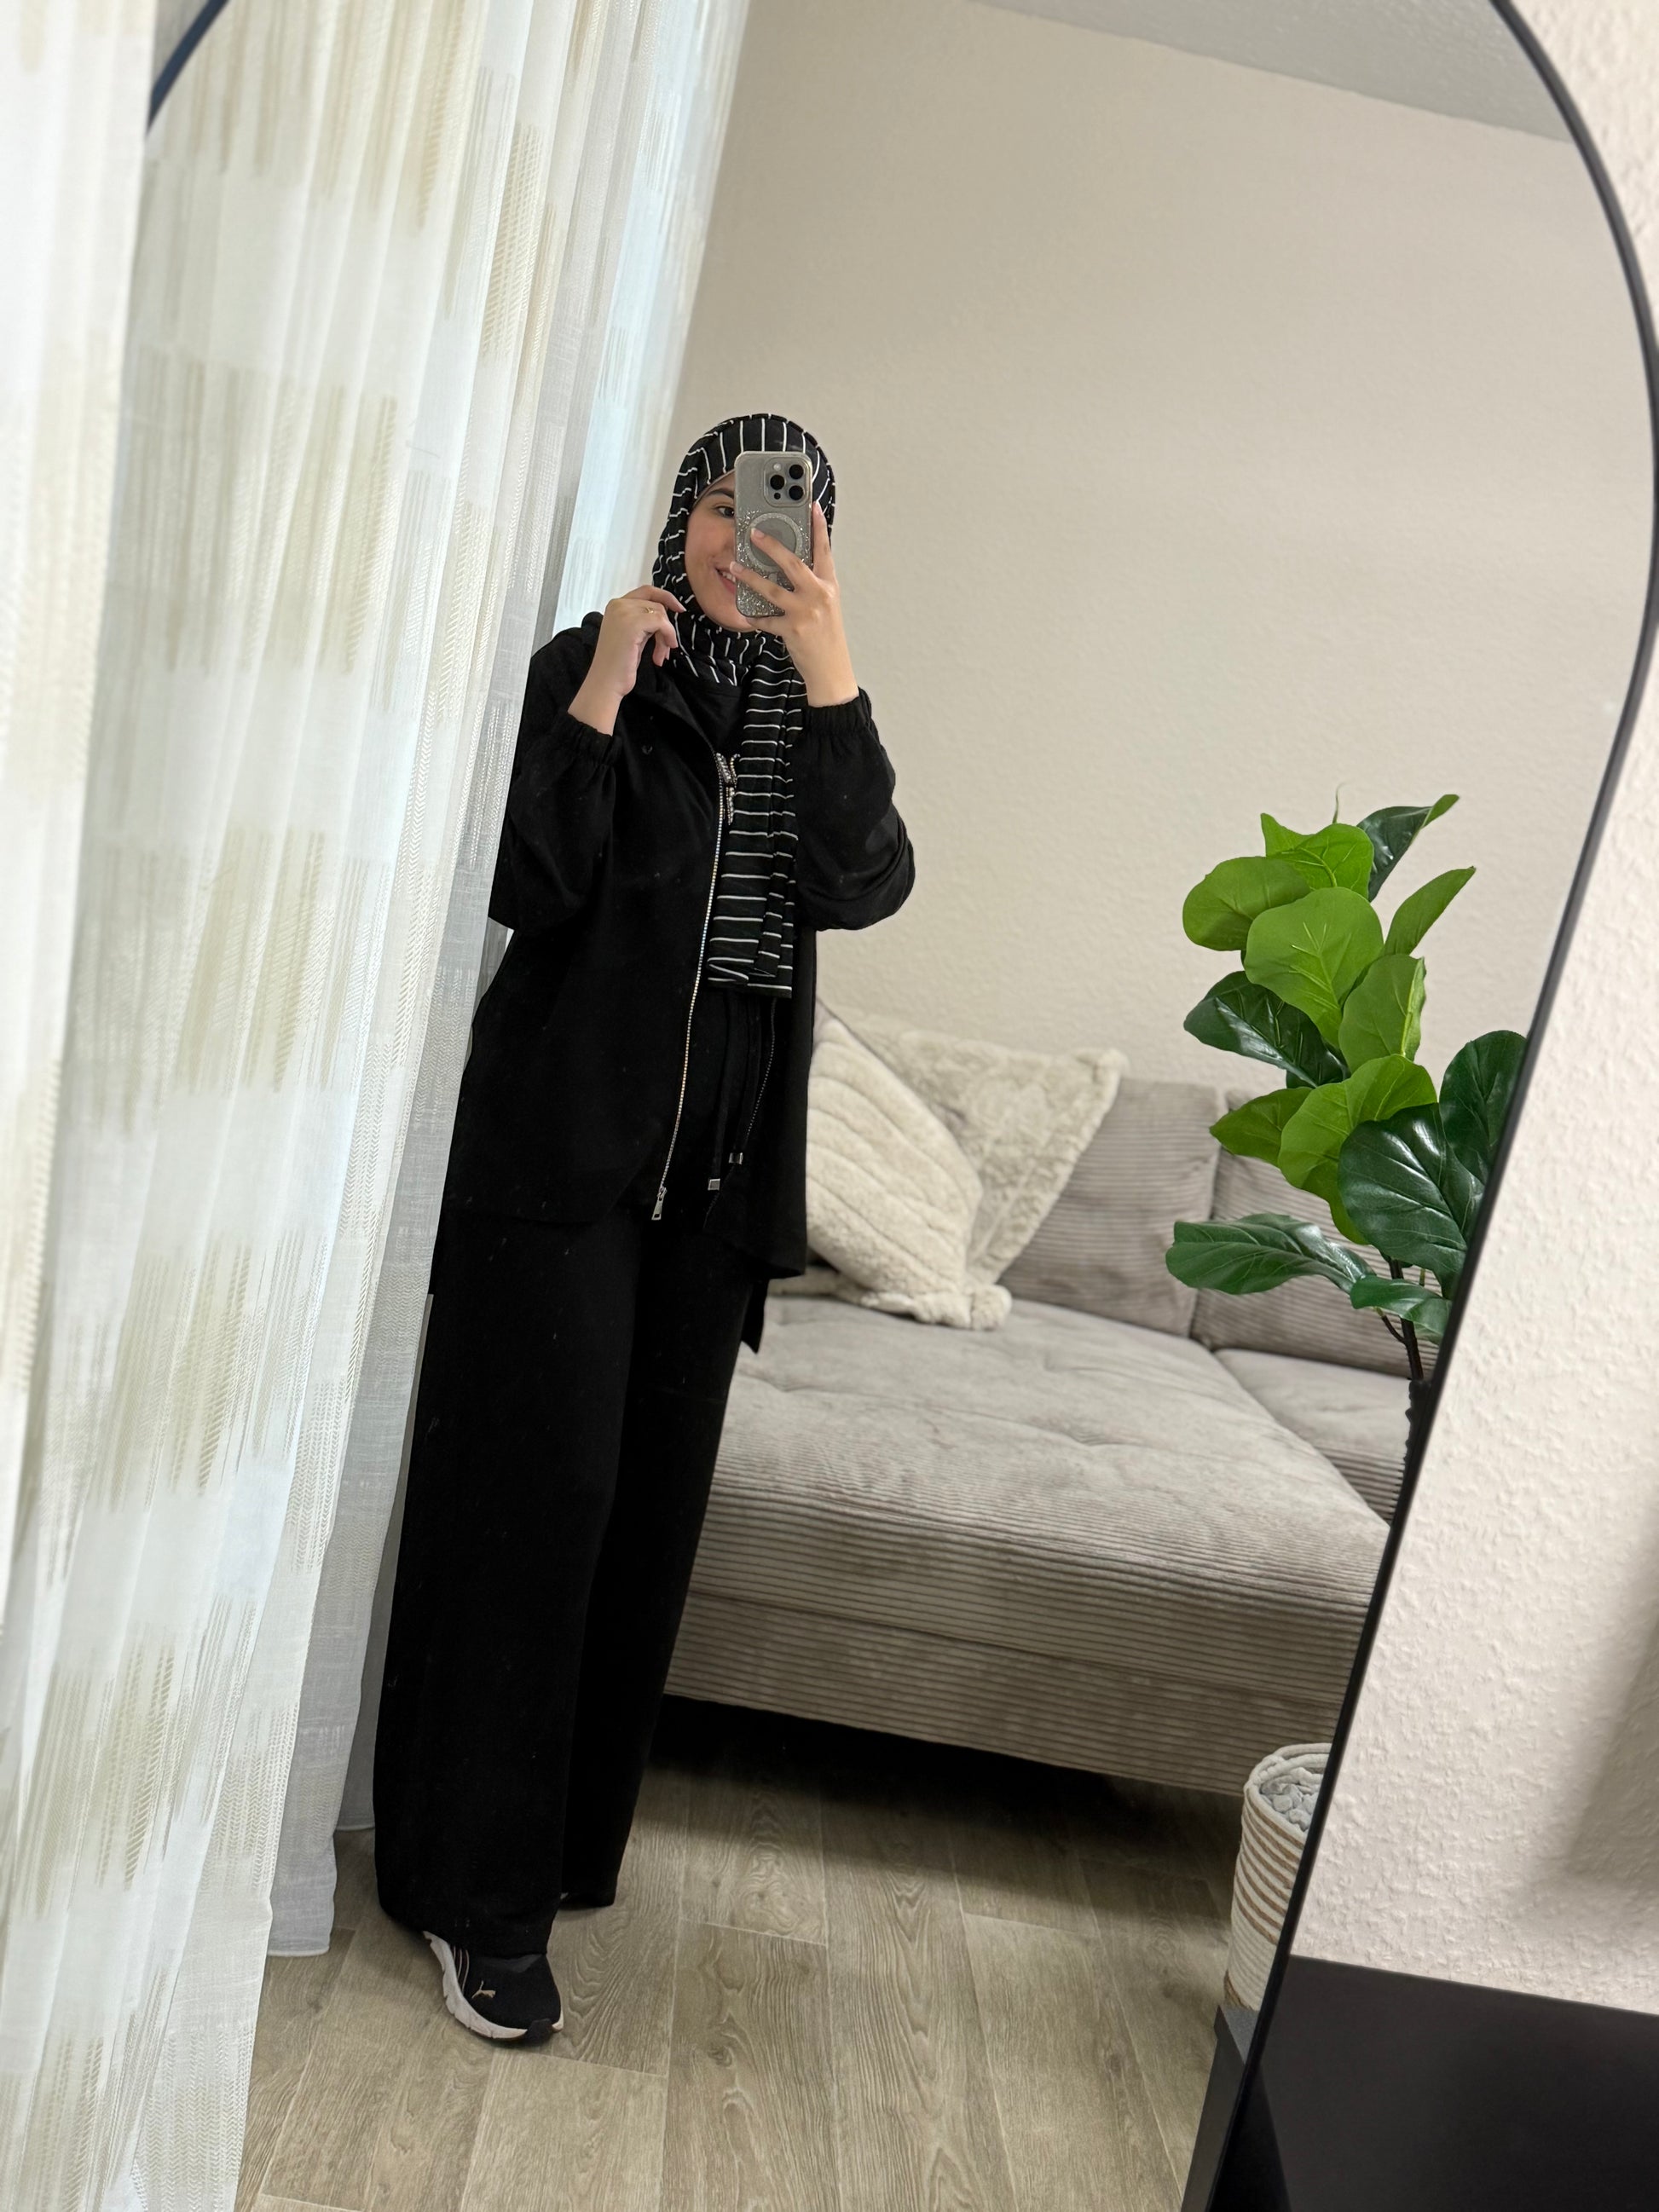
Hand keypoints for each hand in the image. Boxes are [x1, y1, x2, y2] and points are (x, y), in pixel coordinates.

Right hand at [569, 586, 683, 734]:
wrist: (606, 682)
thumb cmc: (619, 664)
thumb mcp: (634, 635)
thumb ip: (645, 621)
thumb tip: (668, 612)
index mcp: (616, 605)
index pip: (647, 591)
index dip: (665, 597)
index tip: (679, 609)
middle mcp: (618, 604)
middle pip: (656, 604)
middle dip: (666, 626)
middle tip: (667, 647)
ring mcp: (623, 612)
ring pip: (660, 614)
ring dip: (666, 636)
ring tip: (661, 655)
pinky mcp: (632, 624)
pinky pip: (661, 623)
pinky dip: (667, 637)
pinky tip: (661, 654)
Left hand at [733, 501, 858, 706]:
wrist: (831, 670)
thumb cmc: (828, 637)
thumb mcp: (827, 605)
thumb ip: (813, 585)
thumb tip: (792, 567)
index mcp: (829, 586)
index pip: (824, 550)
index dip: (819, 527)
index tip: (812, 506)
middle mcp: (818, 595)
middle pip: (792, 563)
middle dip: (771, 545)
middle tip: (754, 533)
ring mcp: (804, 612)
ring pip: (771, 588)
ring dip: (749, 576)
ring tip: (735, 566)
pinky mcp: (791, 629)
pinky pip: (765, 618)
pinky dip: (754, 616)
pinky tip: (746, 612)